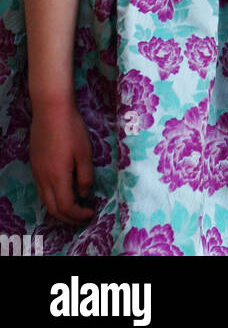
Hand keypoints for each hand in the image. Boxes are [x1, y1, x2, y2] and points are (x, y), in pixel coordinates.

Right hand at [29, 106, 94, 224]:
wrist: (50, 109)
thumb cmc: (71, 129)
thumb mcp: (85, 152)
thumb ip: (85, 176)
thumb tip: (84, 194)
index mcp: (57, 177)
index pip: (66, 207)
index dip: (79, 215)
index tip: (91, 213)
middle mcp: (43, 178)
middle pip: (53, 209)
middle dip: (69, 218)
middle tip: (83, 217)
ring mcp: (37, 171)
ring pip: (45, 200)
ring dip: (60, 209)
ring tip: (75, 207)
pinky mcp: (35, 164)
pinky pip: (42, 189)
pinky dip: (53, 197)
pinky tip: (63, 190)